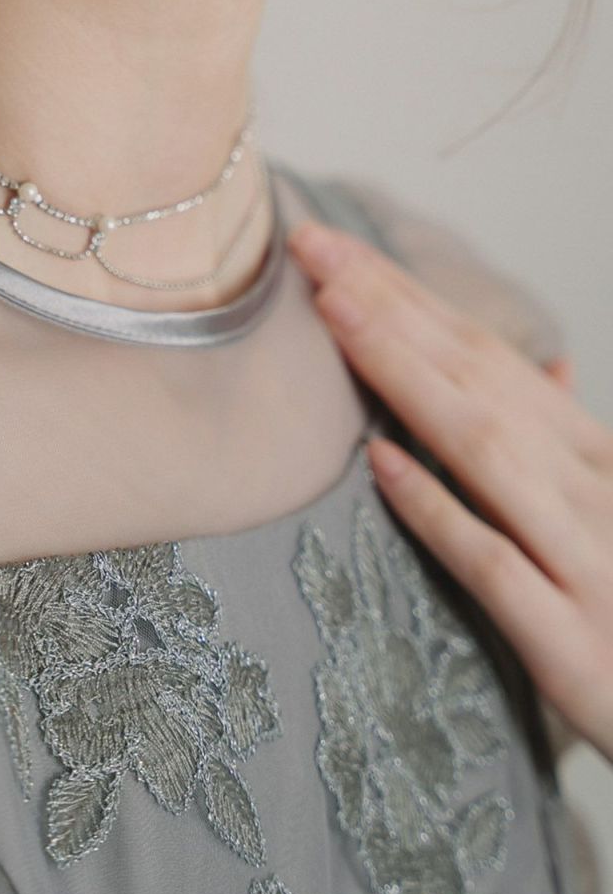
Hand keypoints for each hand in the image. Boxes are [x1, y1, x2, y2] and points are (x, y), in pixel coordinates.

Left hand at [287, 218, 612, 764]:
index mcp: (599, 457)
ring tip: (333, 315)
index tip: (336, 250)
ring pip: (485, 450)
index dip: (410, 298)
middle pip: (478, 380)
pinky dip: (439, 513)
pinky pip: (497, 567)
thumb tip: (553, 367)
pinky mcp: (574, 645)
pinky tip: (380, 467)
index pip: (490, 357)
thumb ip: (579, 442)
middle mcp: (595, 492)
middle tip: (310, 248)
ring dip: (404, 376)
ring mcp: (589, 563)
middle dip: (390, 307)